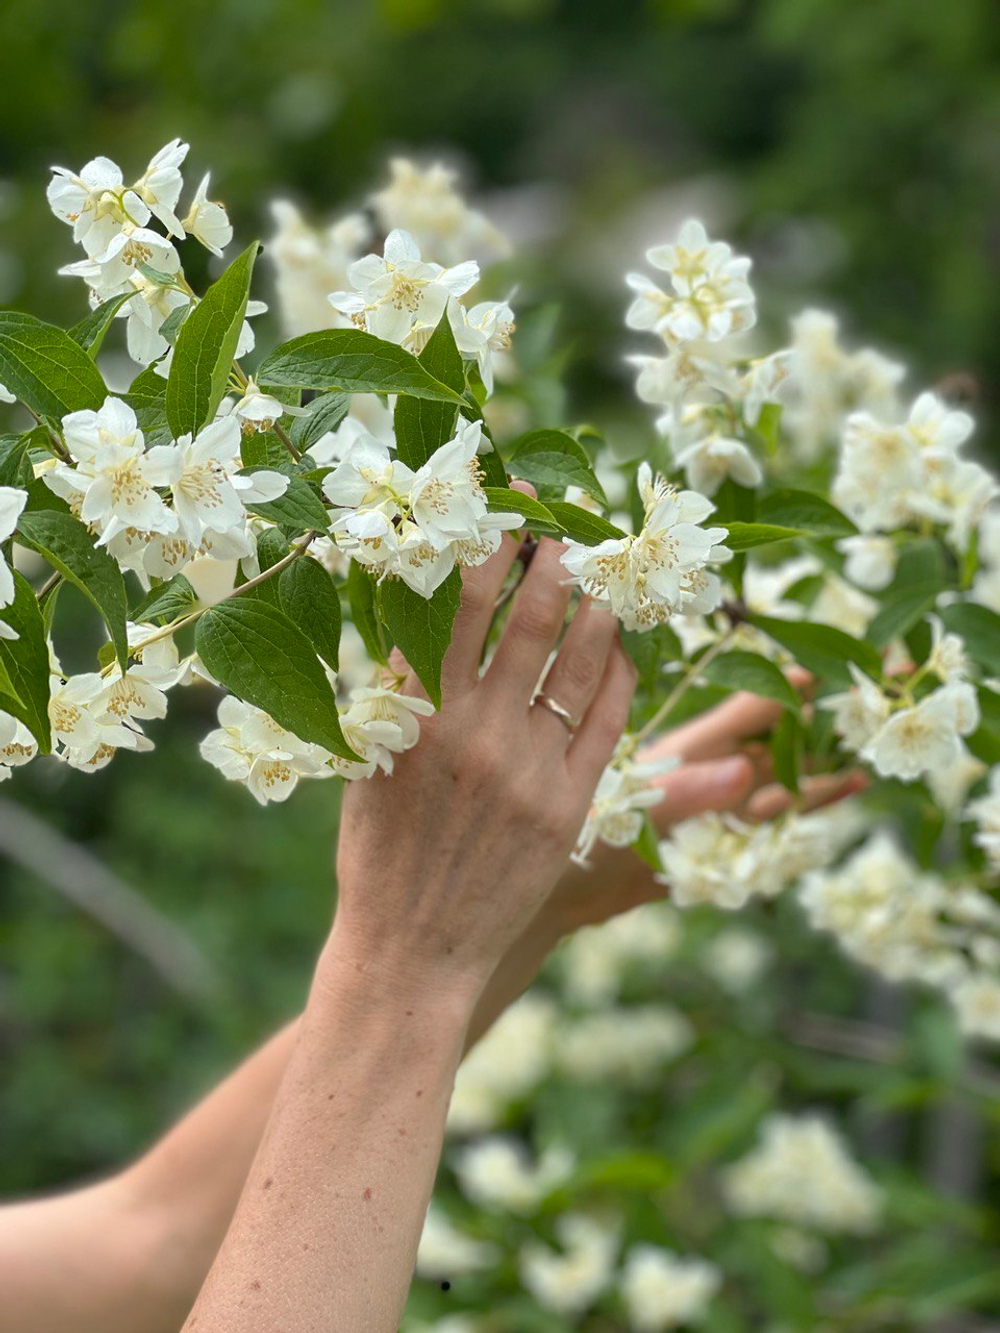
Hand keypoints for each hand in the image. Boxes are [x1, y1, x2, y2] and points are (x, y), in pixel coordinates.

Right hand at [329, 532, 636, 1000]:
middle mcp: (474, 731)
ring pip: (577, 660)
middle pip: (526, 617)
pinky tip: (619, 648)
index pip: (457, 602)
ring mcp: (527, 768)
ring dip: (596, 605)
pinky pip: (606, 720)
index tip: (506, 503)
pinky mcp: (569, 804)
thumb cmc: (382, 853)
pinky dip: (617, 674)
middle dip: (553, 557)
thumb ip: (403, 690)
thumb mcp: (373, 761)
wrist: (413, 948)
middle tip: (569, 522)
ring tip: (605, 573)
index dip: (488, 543)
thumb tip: (431, 612)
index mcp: (415, 714)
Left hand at [544, 676, 866, 934]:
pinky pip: (777, 819)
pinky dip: (814, 802)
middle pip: (778, 735)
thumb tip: (742, 772)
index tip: (825, 661)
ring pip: (784, 774)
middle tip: (880, 685)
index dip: (786, 684)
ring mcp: (719, 807)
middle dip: (822, 713)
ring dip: (825, 758)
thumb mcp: (634, 814)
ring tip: (873, 742)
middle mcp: (709, 771)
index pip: (748, 707)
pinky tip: (850, 785)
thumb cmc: (583, 844)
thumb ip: (684, 794)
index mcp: (687, 750)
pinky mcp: (725, 842)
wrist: (563, 896)